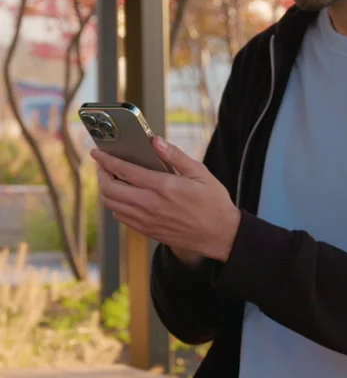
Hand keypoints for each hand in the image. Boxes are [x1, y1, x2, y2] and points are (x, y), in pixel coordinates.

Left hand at [91, 138, 240, 262]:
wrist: (219, 235)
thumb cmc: (212, 202)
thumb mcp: (200, 173)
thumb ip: (175, 156)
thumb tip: (155, 141)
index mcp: (162, 186)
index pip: (123, 170)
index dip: (106, 160)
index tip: (97, 152)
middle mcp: (149, 204)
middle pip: (109, 189)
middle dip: (101, 174)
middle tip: (103, 165)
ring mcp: (146, 220)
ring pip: (111, 205)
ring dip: (106, 190)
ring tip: (111, 178)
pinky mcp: (147, 231)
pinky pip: (121, 217)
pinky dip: (115, 205)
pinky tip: (124, 196)